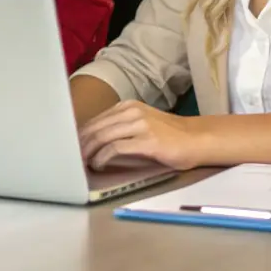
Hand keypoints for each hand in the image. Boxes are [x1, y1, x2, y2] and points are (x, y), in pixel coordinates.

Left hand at [79, 101, 207, 171]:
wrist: (197, 139)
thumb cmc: (169, 135)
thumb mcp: (142, 123)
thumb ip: (121, 127)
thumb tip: (95, 140)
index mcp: (128, 106)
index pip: (96, 119)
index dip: (82, 135)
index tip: (73, 148)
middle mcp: (132, 111)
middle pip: (96, 127)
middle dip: (82, 144)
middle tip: (73, 158)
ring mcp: (140, 125)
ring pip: (103, 136)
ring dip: (90, 151)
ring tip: (84, 163)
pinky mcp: (147, 140)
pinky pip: (116, 147)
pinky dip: (103, 157)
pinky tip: (99, 164)